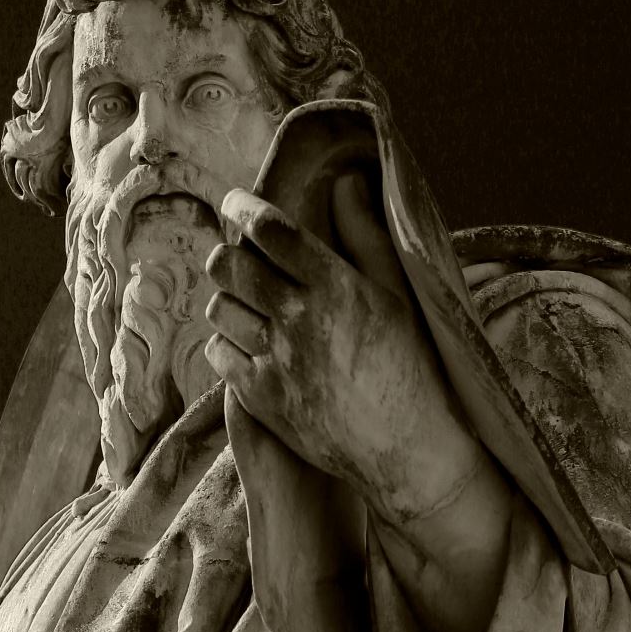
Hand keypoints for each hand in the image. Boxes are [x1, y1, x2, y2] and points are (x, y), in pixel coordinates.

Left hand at [205, 175, 515, 631]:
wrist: (404, 448)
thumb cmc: (411, 366)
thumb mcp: (397, 295)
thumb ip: (365, 236)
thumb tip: (346, 183)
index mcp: (335, 286)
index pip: (270, 231)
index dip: (244, 208)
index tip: (235, 203)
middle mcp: (299, 320)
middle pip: (229, 266)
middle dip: (228, 256)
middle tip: (238, 259)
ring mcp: (275, 362)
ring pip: (219, 310)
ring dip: (229, 302)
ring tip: (248, 307)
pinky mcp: (261, 398)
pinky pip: (219, 355)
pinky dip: (229, 345)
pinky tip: (251, 346)